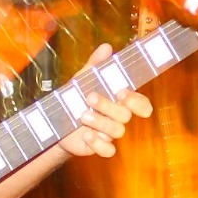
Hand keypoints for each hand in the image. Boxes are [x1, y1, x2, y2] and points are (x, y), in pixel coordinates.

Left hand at [58, 43, 153, 158]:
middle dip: (109, 106)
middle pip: (126, 116)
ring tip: (81, 115)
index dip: (136, 100)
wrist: (56, 123)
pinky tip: (86, 136)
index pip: (142, 104)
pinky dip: (98, 144)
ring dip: (100, 122)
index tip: (120, 92)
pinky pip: (108, 151)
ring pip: (117, 131)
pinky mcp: (100, 147)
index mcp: (119, 101)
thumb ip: (95, 64)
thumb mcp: (82, 80)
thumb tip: (107, 47)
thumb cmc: (75, 99)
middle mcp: (118, 118)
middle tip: (90, 98)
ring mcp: (110, 134)